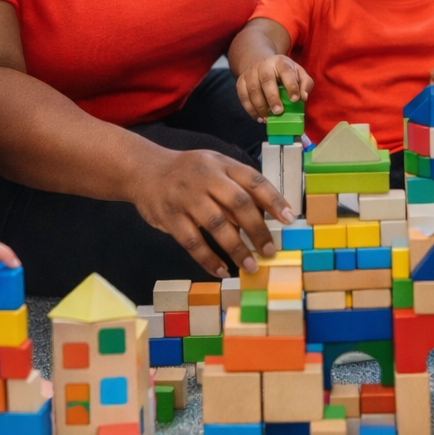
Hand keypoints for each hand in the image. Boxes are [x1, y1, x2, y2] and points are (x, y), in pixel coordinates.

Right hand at [133, 149, 294, 278]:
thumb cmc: (189, 172)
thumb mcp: (214, 166)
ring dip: (236, 248)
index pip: (253, 180)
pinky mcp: (170, 217)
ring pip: (217, 225)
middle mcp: (205, 178)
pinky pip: (192, 242)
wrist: (144, 170)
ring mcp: (186, 197)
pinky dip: (208, 259)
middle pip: (238, 203)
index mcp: (221, 164)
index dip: (274, 199)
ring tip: (250, 266)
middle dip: (258, 230)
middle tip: (269, 251)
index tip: (289, 218)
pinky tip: (221, 270)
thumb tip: (267, 215)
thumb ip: (236, 186)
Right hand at [235, 55, 312, 119]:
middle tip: (279, 112)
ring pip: (252, 90)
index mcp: (280, 62)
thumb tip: (303, 97)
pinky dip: (250, 109)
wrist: (262, 63)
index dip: (291, 85)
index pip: (286, 71)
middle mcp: (264, 65)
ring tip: (268, 118)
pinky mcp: (241, 81)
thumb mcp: (298, 73)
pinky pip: (243, 96)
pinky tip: (259, 117)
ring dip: (260, 106)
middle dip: (272, 97)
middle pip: (266, 80)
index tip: (295, 99)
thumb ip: (305, 84)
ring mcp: (250, 73)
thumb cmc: (283, 72)